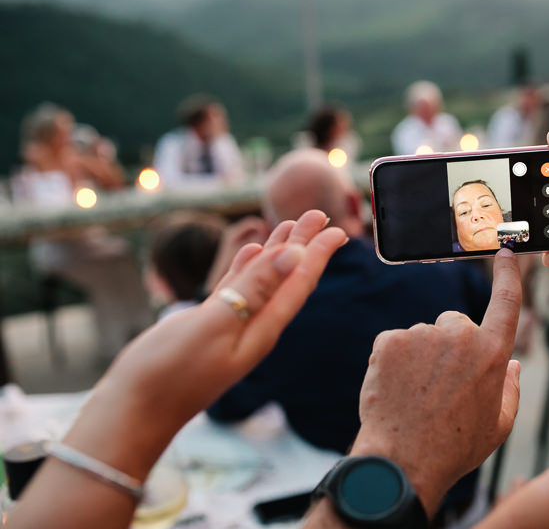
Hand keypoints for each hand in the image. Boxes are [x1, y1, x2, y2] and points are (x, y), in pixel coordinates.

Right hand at [66, 210, 346, 479]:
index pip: (298, 284)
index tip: (338, 228)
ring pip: (262, 281)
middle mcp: (253, 327)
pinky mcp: (208, 326)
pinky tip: (252, 251)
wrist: (132, 414)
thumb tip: (295, 256)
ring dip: (277, 252)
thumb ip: (255, 289)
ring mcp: (231, 326)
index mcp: (262, 328)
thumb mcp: (215, 325)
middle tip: (317, 213)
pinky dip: (247, 268)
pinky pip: (237, 290)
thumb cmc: (169, 374)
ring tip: (288, 224)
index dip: (318, 255)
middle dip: (302, 245)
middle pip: (286, 278)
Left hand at [349, 250, 522, 516]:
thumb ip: (510, 389)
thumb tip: (512, 365)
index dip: (507, 274)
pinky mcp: (390, 340)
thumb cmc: (454, 448)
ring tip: (415, 396)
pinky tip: (395, 389)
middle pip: (454, 323)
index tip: (504, 253)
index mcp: (492, 353)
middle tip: (439, 386)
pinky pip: (394, 342)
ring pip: (422, 336)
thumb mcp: (498, 425)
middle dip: (448, 346)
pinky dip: (392, 361)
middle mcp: (460, 335)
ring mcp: (423, 335)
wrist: (402, 463)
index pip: (506, 301)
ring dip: (419, 357)